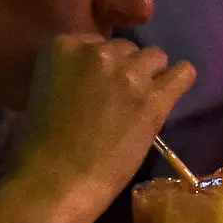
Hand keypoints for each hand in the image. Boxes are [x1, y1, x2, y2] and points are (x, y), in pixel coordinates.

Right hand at [6, 36, 193, 216]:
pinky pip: (183, 74)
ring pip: (155, 57)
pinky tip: (173, 91)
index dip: (100, 66)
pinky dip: (180, 80)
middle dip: (124, 69)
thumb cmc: (39, 146)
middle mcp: (98, 52)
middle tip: (118, 99)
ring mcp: (129, 75)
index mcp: (64, 46)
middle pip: (127, 48)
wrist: (55, 182)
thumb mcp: (45, 89)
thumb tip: (98, 75)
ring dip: (150, 75)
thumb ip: (71, 71)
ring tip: (142, 101)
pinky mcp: (154, 99)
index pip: (97, 41)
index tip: (95, 87)